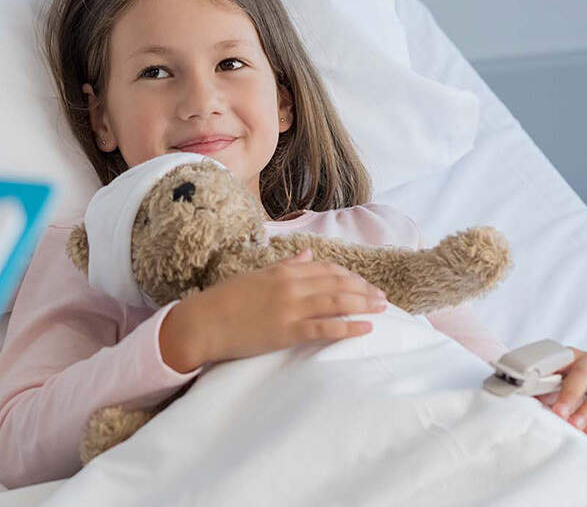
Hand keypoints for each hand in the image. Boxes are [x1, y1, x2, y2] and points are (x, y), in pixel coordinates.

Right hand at [182, 248, 387, 363]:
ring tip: (381, 308)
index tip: (364, 283)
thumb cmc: (225, 300)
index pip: (326, 269)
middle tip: (383, 297)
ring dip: (363, 304)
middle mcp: (291, 286)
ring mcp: (291, 308)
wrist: (203, 322)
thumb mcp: (257, 275)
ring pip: (337, 302)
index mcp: (283, 271)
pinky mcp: (288, 331)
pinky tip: (366, 328)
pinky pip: (325, 328)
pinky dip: (349, 327)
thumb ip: (285, 266)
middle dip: (364, 289)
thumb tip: (307, 255)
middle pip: (338, 283)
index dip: (349, 275)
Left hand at [539, 347, 586, 447]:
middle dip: (571, 394)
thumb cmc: (565, 387)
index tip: (539, 394)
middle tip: (560, 414)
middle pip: (584, 372)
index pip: (559, 359)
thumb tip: (518, 398)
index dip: (550, 376)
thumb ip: (538, 388)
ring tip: (578, 427)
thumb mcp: (550, 384)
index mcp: (569, 355)